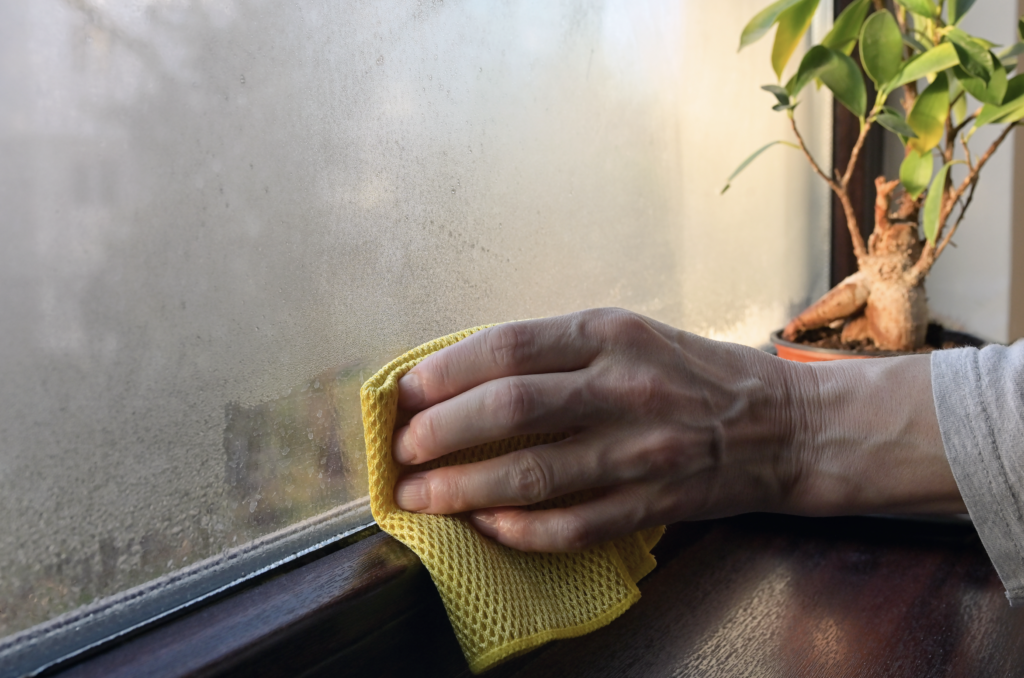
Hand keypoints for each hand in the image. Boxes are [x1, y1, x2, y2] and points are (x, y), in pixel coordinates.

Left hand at [391, 308, 802, 550]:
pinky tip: (486, 528)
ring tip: (420, 498)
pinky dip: (521, 531)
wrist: (786, 424)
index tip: (405, 395)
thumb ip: (557, 351)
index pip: (507, 347)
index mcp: (610, 332)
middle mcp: (624, 386)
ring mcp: (641, 450)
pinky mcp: (655, 502)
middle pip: (509, 409)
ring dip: (463, 491)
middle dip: (440, 434)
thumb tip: (464, 376)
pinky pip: (574, 526)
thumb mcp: (629, 334)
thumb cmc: (693, 373)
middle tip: (403, 452)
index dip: (443, 374)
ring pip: (533, 475)